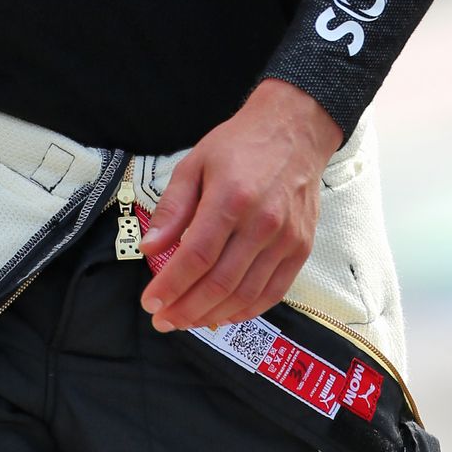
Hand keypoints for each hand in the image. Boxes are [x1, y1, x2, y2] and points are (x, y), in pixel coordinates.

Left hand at [136, 78, 344, 333]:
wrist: (294, 130)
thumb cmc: (240, 144)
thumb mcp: (195, 163)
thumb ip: (172, 208)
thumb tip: (150, 249)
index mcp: (231, 198)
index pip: (195, 257)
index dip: (170, 287)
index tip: (151, 303)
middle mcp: (262, 223)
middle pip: (219, 283)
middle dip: (186, 309)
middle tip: (163, 320)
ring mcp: (286, 239)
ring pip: (245, 294)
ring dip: (212, 315)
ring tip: (187, 321)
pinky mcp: (301, 247)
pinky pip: (273, 292)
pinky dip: (246, 310)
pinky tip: (224, 315)